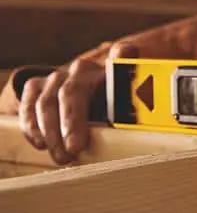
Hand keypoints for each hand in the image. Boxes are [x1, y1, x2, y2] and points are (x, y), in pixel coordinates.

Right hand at [19, 41, 138, 163]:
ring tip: (62, 156)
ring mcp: (59, 76)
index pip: (123, 56)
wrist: (90, 94)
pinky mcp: (38, 86)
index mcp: (115, 69)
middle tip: (74, 148)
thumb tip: (152, 127)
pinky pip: (29, 103)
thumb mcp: (133, 110)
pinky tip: (41, 144)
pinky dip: (32, 125)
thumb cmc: (117, 109)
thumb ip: (142, 113)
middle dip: (71, 122)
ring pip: (47, 101)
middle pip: (73, 91)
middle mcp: (85, 69)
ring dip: (51, 132)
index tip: (122, 69)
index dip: (122, 60)